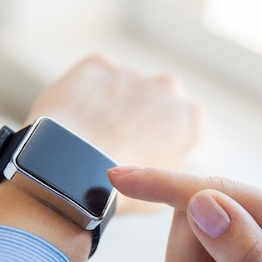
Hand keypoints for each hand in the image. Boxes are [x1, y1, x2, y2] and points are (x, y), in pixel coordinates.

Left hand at [26, 56, 201, 213]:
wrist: (72, 170)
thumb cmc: (118, 191)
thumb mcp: (161, 196)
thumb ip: (171, 172)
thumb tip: (162, 167)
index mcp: (189, 119)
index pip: (184, 125)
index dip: (164, 141)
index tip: (145, 154)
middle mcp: (167, 88)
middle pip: (157, 99)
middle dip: (143, 114)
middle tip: (118, 144)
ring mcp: (131, 73)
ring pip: (123, 87)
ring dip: (112, 104)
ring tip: (89, 136)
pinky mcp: (97, 66)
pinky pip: (94, 78)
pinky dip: (85, 93)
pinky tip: (74, 119)